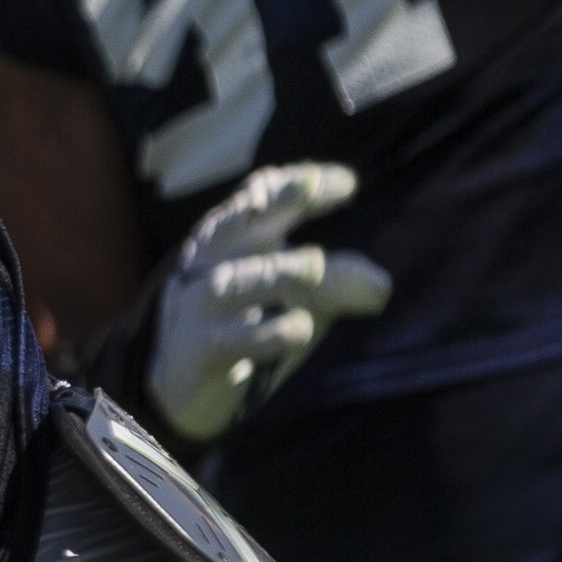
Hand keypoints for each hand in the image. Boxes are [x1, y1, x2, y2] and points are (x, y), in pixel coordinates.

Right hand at [148, 162, 392, 442]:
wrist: (180, 379)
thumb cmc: (246, 319)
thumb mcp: (294, 295)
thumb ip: (337, 284)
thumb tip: (381, 285)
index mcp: (233, 238)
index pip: (262, 197)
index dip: (297, 186)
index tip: (346, 183)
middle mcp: (213, 262)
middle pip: (242, 222)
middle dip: (276, 201)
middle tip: (310, 182)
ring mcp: (204, 304)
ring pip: (240, 279)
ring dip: (276, 270)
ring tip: (314, 263)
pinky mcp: (206, 348)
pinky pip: (238, 338)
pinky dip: (270, 332)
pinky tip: (300, 327)